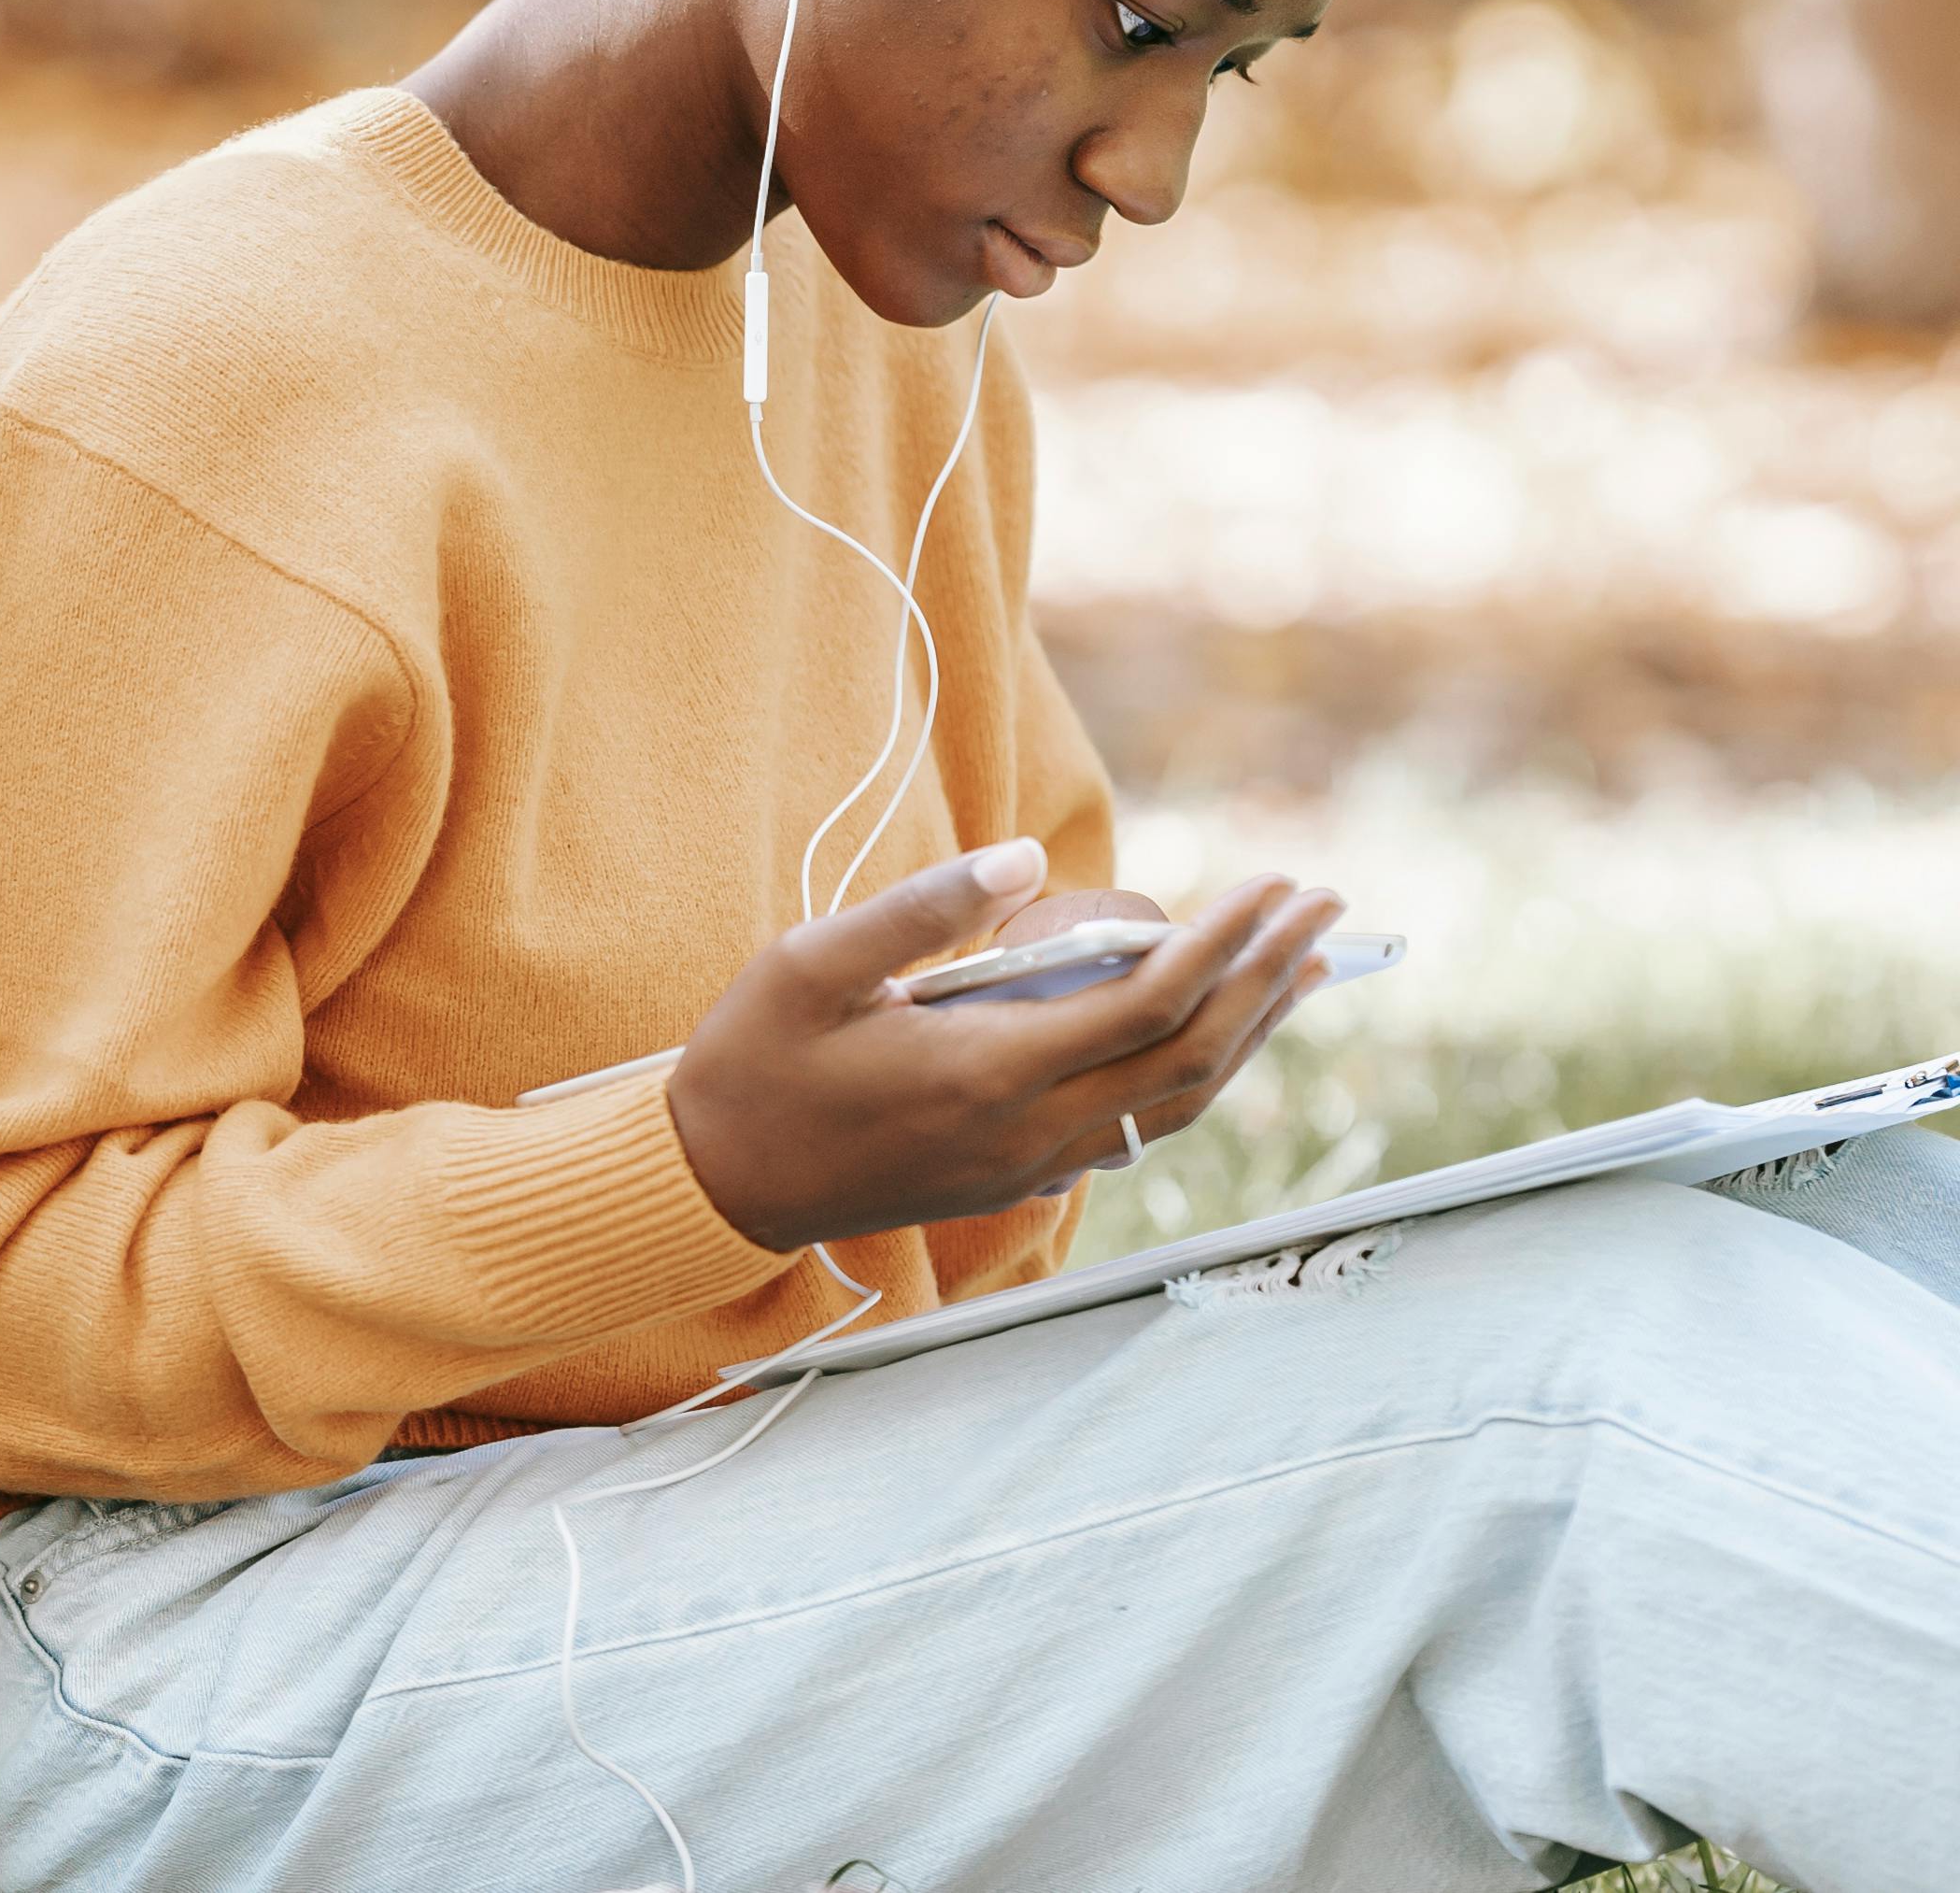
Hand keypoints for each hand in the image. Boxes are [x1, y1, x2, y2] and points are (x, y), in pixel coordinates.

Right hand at [664, 842, 1339, 1253]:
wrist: (717, 1183)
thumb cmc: (756, 1062)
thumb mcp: (812, 962)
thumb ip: (921, 909)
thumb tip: (1024, 859)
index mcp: (987, 1070)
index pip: (1152, 1001)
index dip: (1230, 941)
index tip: (1277, 884)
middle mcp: (1030, 1130)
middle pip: (1194, 1058)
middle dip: (1271, 980)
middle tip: (1325, 911)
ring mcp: (1031, 1163)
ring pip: (1181, 1102)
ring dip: (1253, 1033)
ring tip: (1304, 970)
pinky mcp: (1018, 1176)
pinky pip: (1143, 1126)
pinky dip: (1201, 1073)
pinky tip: (1215, 1035)